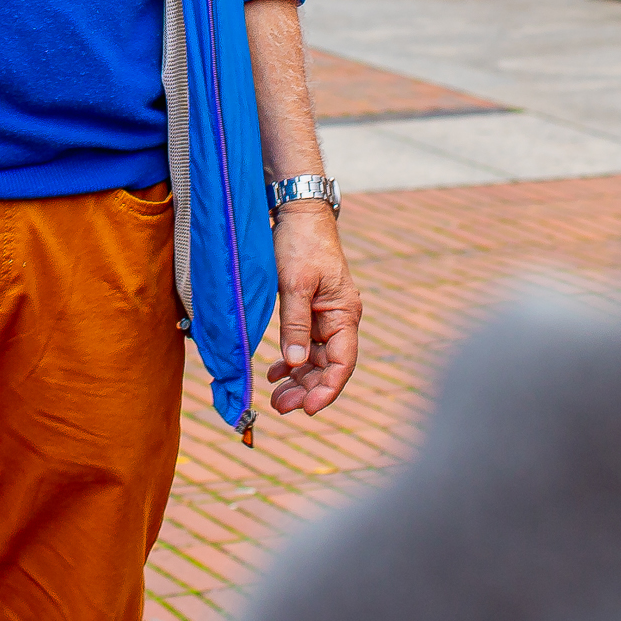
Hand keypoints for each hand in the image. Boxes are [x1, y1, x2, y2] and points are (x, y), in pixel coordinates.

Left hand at [267, 205, 361, 416]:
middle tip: (281, 406)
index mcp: (344, 313)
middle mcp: (338, 318)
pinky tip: (275, 372)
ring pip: (314, 358)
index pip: (342, 363)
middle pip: (328, 366)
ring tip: (276, 398)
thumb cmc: (301, 243)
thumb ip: (295, 324)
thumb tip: (295, 363)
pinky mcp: (309, 309)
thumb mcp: (295, 283)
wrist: (297, 212)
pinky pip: (304, 343)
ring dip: (297, 378)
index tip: (308, 408)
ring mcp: (324, 315)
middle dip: (307, 388)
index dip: (327, 389)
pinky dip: (290, 358)